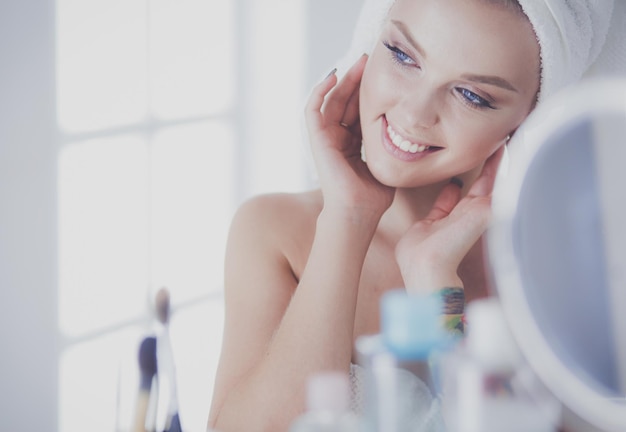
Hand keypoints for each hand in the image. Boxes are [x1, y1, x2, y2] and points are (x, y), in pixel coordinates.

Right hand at [305, 55, 393, 218]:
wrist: (358, 212)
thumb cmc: (373, 196)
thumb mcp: (387, 163)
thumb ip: (391, 146)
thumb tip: (413, 134)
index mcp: (352, 145)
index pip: (358, 111)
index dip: (368, 92)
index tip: (384, 74)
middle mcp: (337, 139)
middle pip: (345, 101)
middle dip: (357, 80)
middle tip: (370, 59)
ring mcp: (325, 138)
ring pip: (331, 100)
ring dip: (343, 80)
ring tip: (357, 63)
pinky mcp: (317, 139)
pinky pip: (313, 109)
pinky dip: (319, 90)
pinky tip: (334, 75)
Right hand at [395, 147, 504, 291]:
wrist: (426, 264)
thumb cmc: (454, 244)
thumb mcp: (481, 213)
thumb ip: (492, 193)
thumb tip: (507, 176)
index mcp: (483, 210)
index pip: (494, 180)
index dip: (498, 161)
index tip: (503, 140)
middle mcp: (470, 211)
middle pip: (481, 182)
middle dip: (485, 163)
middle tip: (487, 140)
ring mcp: (452, 215)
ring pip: (461, 189)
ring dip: (464, 173)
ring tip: (466, 154)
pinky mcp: (434, 219)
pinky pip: (443, 199)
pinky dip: (446, 188)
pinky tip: (449, 177)